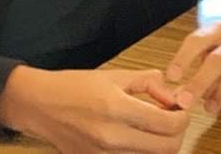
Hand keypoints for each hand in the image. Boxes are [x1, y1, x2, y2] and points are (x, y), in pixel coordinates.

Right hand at [0, 66, 188, 152]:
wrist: (37, 104)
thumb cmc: (71, 85)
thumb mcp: (110, 75)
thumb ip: (145, 82)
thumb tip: (170, 92)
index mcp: (116, 107)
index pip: (169, 124)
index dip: (182, 117)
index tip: (178, 108)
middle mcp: (113, 136)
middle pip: (168, 148)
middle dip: (176, 133)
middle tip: (170, 119)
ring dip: (159, 144)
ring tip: (150, 128)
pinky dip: (141, 152)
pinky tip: (134, 137)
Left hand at [167, 22, 220, 115]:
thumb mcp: (206, 69)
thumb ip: (190, 80)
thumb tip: (174, 96)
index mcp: (219, 31)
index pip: (198, 39)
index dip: (183, 58)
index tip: (171, 78)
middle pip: (218, 57)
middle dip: (200, 81)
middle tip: (186, 101)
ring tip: (211, 108)